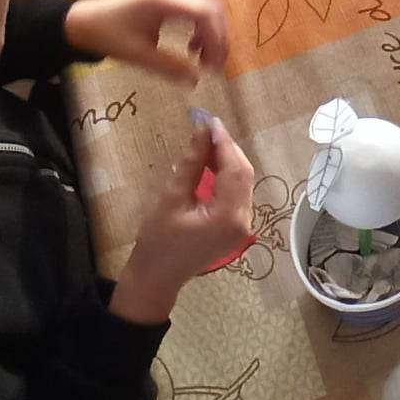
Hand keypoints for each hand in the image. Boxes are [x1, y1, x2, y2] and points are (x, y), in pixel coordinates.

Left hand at [64, 0, 231, 84]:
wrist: (85, 20)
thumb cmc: (109, 35)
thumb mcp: (139, 56)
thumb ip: (170, 68)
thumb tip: (197, 81)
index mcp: (167, 0)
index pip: (208, 15)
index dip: (218, 41)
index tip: (214, 68)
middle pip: (214, 9)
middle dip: (220, 39)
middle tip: (215, 68)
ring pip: (208, 9)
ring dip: (212, 34)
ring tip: (203, 60)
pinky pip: (197, 9)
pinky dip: (202, 28)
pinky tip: (192, 47)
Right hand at [111, 121, 256, 322]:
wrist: (156, 278)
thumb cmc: (157, 241)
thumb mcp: (171, 198)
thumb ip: (191, 163)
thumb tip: (202, 131)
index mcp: (228, 217)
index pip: (234, 170)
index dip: (223, 142)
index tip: (209, 120)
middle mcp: (243, 222)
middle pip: (244, 174)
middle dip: (227, 149)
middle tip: (206, 128)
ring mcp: (243, 227)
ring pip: (243, 183)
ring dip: (227, 161)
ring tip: (205, 142)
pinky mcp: (237, 228)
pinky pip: (237, 194)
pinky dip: (226, 176)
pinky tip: (210, 164)